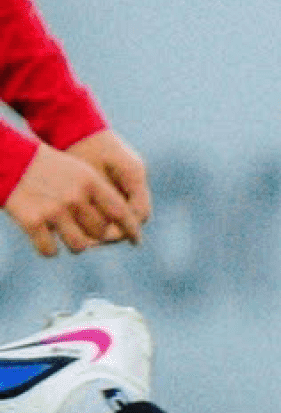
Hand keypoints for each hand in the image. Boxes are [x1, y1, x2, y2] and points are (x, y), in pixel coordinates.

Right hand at [4, 142, 142, 255]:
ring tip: (70, 239)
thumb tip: (120, 218)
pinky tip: (48, 243)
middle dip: (98, 236)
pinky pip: (50, 250)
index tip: (136, 239)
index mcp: (90, 182)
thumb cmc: (50, 168)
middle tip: (91, 235)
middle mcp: (76, 197)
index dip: (130, 228)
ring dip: (77, 246)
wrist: (12, 162)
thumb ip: (100, 193)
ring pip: (79, 246)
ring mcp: (54, 211)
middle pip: (100, 231)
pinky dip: (50, 250)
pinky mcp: (33, 222)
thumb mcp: (80, 172)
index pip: (119, 211)